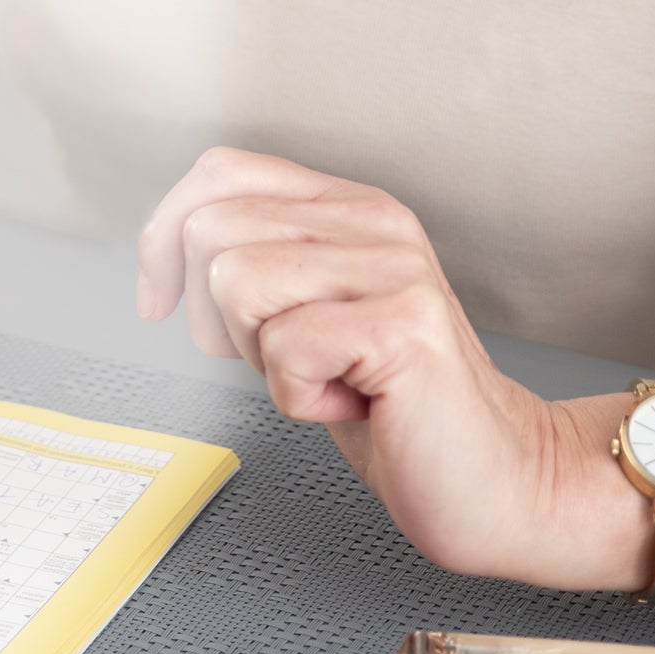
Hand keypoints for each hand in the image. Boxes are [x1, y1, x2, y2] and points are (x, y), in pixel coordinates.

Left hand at [136, 147, 648, 589]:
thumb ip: (252, 264)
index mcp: (345, 207)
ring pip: (236, 282)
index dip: (164, 233)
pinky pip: (284, 349)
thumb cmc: (391, 409)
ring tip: (327, 378)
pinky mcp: (404, 324)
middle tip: (289, 360)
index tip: (158, 300)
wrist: (497, 481)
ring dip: (262, 357)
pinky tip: (354, 405)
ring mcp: (394, 267)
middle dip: (217, 317)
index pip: (220, 172)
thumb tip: (164, 245)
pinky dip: (298, 398)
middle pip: (211, 230)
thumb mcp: (300, 317)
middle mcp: (372, 221)